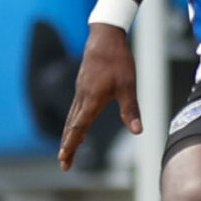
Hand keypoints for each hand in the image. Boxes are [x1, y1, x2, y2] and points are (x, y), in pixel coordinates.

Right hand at [58, 25, 143, 169]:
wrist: (105, 37)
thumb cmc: (118, 60)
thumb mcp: (128, 86)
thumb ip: (130, 109)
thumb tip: (137, 131)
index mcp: (91, 100)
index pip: (78, 128)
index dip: (71, 145)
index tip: (64, 159)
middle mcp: (82, 98)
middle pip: (71, 126)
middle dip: (67, 146)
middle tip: (64, 163)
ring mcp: (80, 91)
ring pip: (72, 118)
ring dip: (69, 135)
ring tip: (68, 149)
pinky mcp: (83, 85)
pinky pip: (75, 109)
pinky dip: (73, 122)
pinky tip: (78, 125)